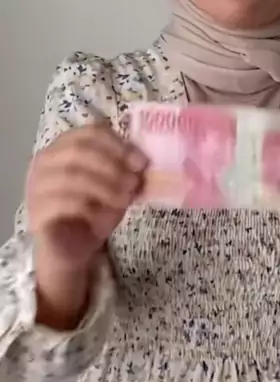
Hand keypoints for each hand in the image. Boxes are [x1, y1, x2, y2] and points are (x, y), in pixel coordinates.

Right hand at [26, 122, 146, 272]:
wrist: (73, 250)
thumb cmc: (93, 212)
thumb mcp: (116, 186)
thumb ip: (125, 170)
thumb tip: (141, 160)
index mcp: (65, 147)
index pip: (90, 132)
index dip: (118, 144)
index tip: (140, 161)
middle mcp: (45, 162)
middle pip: (78, 150)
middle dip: (111, 165)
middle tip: (133, 182)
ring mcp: (36, 186)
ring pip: (71, 175)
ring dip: (104, 187)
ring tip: (124, 200)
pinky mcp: (35, 212)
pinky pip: (61, 202)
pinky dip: (87, 206)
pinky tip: (100, 215)